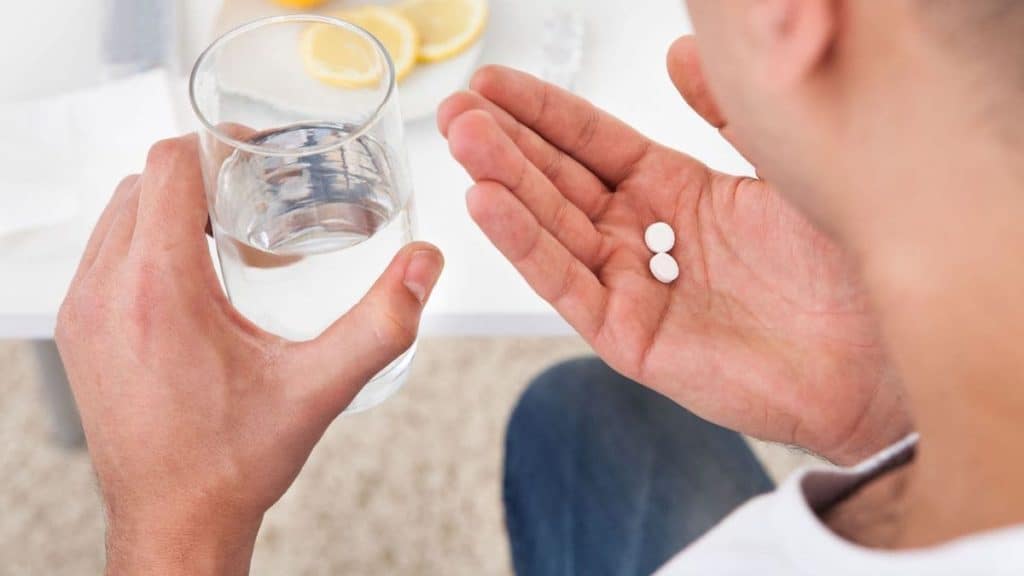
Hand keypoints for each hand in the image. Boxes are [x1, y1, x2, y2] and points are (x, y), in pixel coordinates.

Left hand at [56, 135, 442, 574]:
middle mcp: (106, 291)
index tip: (254, 157)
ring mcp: (83, 311)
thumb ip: (382, 323)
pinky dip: (147, 243)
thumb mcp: (320, 389)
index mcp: (158, 289)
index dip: (216, 146)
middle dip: (202, 178)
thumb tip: (424, 266)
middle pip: (145, 182)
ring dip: (172, 209)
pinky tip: (196, 281)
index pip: (171, 166)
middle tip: (255, 202)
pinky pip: (106, 253)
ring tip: (230, 240)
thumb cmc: (233, 462)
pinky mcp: (79, 330)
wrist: (175, 521)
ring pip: (120, 215)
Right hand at [439, 45, 908, 463]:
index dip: (543, 113)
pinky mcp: (630, 338)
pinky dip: (526, 246)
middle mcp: (645, 237)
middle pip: (561, 182)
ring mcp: (634, 288)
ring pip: (554, 228)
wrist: (884, 352)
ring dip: (505, 184)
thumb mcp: (777, 160)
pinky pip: (568, 285)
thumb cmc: (846, 260)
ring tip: (460, 140)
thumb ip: (723, 108)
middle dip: (507, 143)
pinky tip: (486, 203)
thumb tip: (681, 49)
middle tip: (457, 108)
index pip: (592, 143)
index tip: (493, 83)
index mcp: (676, 191)